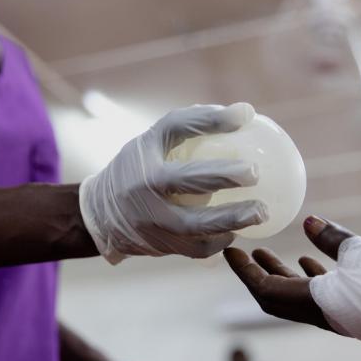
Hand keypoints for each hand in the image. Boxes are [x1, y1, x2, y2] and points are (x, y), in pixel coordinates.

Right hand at [79, 103, 268, 263]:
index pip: (176, 127)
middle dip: (222, 176)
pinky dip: (219, 240)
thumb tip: (246, 114)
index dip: (210, 120)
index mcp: (143, 152)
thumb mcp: (151, 144)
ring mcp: (148, 219)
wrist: (99, 215)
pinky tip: (236, 232)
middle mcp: (142, 184)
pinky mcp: (158, 245)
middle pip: (185, 180)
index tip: (246, 115)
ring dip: (231, 218)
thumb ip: (189, 130)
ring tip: (261, 211)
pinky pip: (196, 247)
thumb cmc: (138, 170)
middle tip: (254, 173)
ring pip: (194, 223)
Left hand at [223, 215, 353, 329]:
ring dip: (277, 273)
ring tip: (262, 252)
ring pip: (295, 294)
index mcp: (316, 304)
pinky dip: (305, 277)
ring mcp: (336, 315)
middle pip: (275, 297)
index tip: (230, 252)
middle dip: (254, 274)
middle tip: (239, 253)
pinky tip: (305, 261)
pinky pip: (317, 295)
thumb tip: (308, 221)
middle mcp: (321, 314)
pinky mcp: (350, 309)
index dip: (245, 270)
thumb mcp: (360, 254)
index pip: (266, 289)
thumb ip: (332, 238)